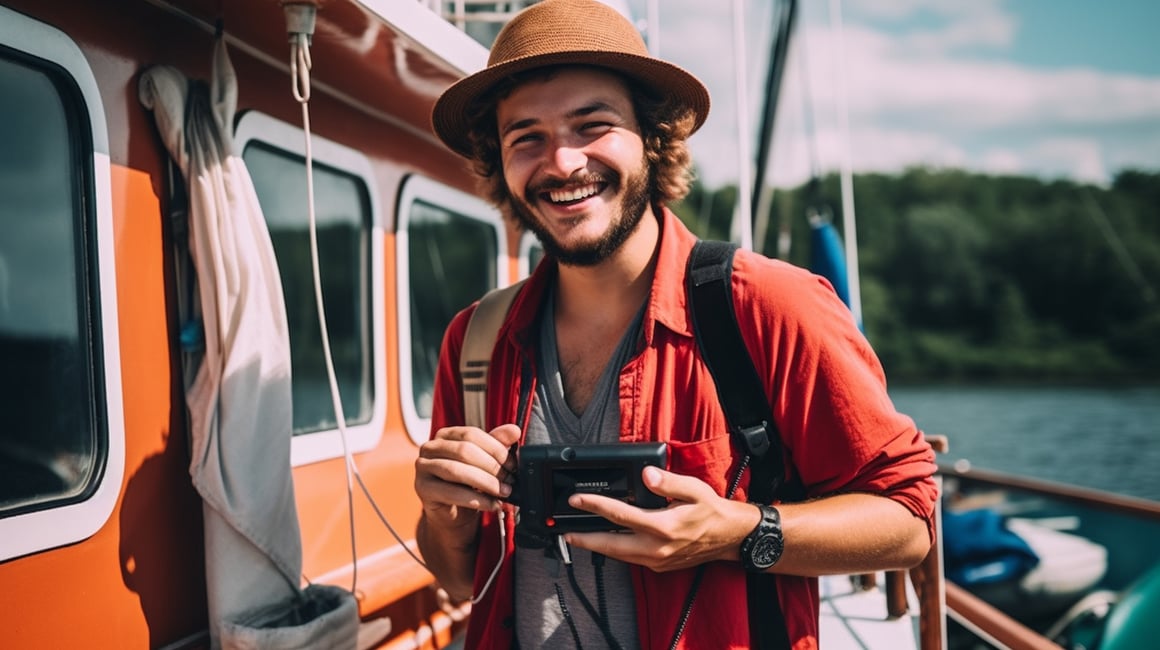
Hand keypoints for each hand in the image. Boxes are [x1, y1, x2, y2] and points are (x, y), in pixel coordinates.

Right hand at [414, 423, 520, 530]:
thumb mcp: (484, 462)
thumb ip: (497, 445)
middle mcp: (430, 447)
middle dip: (492, 467)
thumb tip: (514, 431)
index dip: (495, 448)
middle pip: (464, 451)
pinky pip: (451, 493)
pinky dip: (476, 500)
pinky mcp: (422, 488)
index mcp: (446, 435)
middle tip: (510, 480)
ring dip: (486, 483)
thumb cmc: (468, 484)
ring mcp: (423, 467)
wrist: (453, 514)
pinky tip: (492, 504)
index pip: (472, 434)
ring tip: (504, 492)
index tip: (513, 464)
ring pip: (457, 471)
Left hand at [563, 466, 759, 571]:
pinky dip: (615, 551)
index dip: (595, 506)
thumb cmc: (713, 512)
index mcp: (664, 526)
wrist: (731, 538)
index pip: (620, 514)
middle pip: (611, 545)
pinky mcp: (659, 566)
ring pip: (619, 556)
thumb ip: (668, 482)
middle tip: (564, 532)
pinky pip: (631, 559)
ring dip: (597, 547)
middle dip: (585, 539)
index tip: (577, 500)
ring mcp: (657, 560)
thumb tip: (645, 475)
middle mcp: (657, 547)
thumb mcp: (694, 489)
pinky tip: (606, 543)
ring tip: (578, 538)